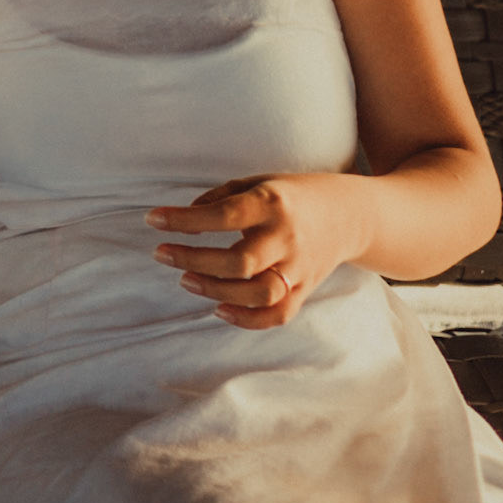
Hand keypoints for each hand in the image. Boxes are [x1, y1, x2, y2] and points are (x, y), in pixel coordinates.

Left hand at [147, 173, 365, 328]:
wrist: (350, 214)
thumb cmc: (291, 196)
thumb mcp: (257, 183)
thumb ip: (219, 198)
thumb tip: (184, 217)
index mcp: (272, 204)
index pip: (223, 215)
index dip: (184, 220)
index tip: (152, 220)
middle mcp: (287, 238)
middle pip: (239, 261)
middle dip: (194, 260)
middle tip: (162, 253)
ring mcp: (298, 268)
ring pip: (258, 293)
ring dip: (215, 291)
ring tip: (185, 279)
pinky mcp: (305, 289)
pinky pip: (277, 315)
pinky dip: (246, 319)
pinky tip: (217, 308)